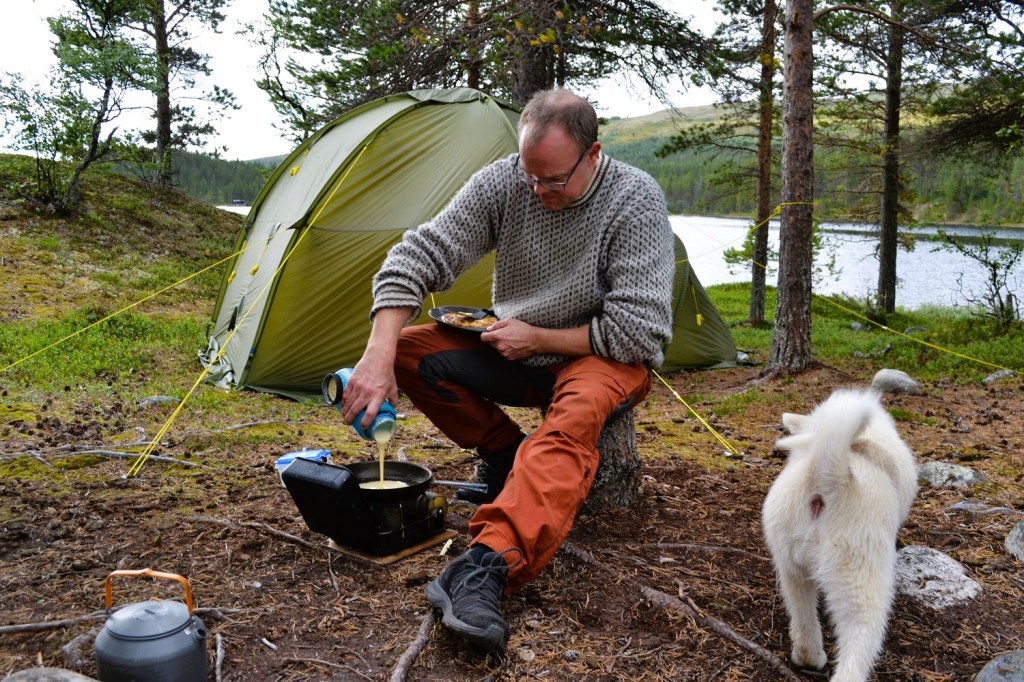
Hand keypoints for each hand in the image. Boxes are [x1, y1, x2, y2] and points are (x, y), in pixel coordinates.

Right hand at [341, 308, 407, 429]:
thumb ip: (393, 399)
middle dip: (350, 419)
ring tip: (344, 416)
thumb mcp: (393, 387)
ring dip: (344, 412)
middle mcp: (367, 392)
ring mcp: (358, 386)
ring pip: (348, 403)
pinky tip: (342, 405)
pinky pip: (345, 394)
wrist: (378, 357)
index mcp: (378, 395)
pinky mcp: (352, 380)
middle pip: (355, 410)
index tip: (362, 426)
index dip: (365, 422)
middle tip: (348, 423)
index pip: (370, 413)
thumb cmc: (386, 372)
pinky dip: (342, 401)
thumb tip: (393, 408)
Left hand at [480, 318, 537, 360]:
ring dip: (501, 344)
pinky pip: (504, 353)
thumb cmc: (523, 330)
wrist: (534, 340)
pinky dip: (507, 350)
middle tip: (504, 334)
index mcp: (498, 336)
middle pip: (490, 343)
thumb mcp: (509, 321)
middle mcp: (499, 346)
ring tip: (511, 340)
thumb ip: (497, 324)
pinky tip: (514, 345)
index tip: (488, 333)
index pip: (483, 337)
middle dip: (495, 339)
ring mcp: (504, 353)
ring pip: (498, 349)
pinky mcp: (509, 358)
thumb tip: (489, 328)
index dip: (485, 334)